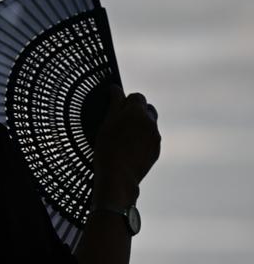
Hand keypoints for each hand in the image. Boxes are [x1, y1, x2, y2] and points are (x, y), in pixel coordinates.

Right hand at [92, 85, 160, 207]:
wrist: (118, 176)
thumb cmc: (108, 147)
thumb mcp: (106, 122)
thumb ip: (115, 102)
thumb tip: (116, 88)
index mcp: (138, 111)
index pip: (137, 96)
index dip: (126, 101)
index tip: (117, 108)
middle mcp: (150, 121)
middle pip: (147, 109)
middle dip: (137, 112)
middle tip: (121, 122)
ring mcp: (155, 136)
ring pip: (149, 124)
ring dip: (140, 126)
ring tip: (125, 138)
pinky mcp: (156, 150)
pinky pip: (150, 139)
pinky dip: (142, 140)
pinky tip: (129, 149)